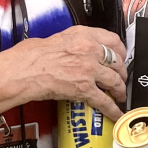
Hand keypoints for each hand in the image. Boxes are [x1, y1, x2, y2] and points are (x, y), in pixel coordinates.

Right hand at [9, 25, 126, 119]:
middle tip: (121, 77)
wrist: (24, 70)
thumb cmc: (32, 55)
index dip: (121, 51)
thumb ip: (74, 42)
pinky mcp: (85, 88)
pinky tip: (116, 113)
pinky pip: (104, 100)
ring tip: (120, 95)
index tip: (122, 56)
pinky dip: (112, 108)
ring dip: (120, 90)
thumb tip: (77, 49)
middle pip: (117, 62)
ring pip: (115, 81)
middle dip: (122, 72)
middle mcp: (90, 50)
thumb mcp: (58, 38)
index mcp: (84, 35)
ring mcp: (89, 70)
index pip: (113, 40)